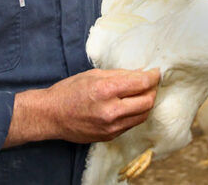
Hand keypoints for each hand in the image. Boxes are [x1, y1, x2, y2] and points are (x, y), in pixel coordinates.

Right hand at [3, 68, 159, 146]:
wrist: (51, 115)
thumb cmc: (70, 91)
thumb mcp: (94, 74)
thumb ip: (120, 75)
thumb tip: (141, 73)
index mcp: (106, 90)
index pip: (142, 83)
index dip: (153, 76)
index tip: (156, 72)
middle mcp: (111, 111)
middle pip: (148, 101)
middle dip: (153, 90)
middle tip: (150, 82)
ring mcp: (111, 127)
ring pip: (143, 115)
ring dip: (146, 103)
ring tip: (142, 94)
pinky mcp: (109, 136)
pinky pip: (131, 124)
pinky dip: (135, 113)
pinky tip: (130, 105)